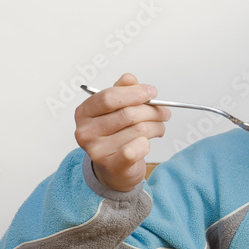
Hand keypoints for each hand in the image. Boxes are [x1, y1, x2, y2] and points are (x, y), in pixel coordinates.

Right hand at [74, 73, 170, 191]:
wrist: (113, 169)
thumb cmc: (114, 135)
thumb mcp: (115, 109)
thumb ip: (122, 91)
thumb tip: (129, 79)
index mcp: (84, 112)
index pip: (109, 97)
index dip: (134, 93)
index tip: (152, 92)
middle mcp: (86, 131)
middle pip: (128, 114)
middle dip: (152, 111)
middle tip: (163, 112)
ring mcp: (97, 150)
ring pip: (138, 130)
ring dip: (156, 126)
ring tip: (159, 127)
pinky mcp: (112, 166)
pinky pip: (136, 149)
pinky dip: (147, 143)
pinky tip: (148, 142)